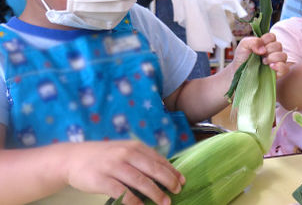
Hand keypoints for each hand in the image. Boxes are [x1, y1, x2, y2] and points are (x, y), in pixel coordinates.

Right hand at [63, 141, 184, 204]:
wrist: (74, 158)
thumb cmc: (104, 156)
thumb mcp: (124, 151)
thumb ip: (142, 158)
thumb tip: (166, 171)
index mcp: (134, 147)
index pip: (159, 160)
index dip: (172, 171)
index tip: (182, 181)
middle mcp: (126, 154)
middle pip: (153, 170)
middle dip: (168, 182)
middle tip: (177, 192)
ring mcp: (114, 167)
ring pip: (140, 181)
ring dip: (155, 194)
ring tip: (165, 202)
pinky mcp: (102, 180)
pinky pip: (122, 192)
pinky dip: (134, 201)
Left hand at [233, 33, 287, 77]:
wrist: (238, 71)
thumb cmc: (242, 58)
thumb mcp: (243, 45)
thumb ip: (252, 41)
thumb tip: (263, 49)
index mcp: (266, 43)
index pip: (272, 36)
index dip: (265, 40)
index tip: (257, 46)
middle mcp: (273, 51)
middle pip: (279, 45)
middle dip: (268, 50)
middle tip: (260, 56)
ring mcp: (276, 62)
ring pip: (283, 56)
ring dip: (273, 58)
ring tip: (263, 62)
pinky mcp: (278, 73)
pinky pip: (285, 68)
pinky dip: (279, 66)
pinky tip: (271, 67)